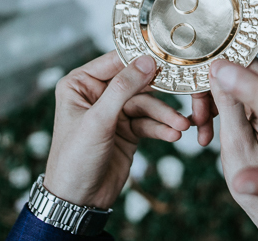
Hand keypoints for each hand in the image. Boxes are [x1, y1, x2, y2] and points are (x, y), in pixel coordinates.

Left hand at [44, 52, 190, 208]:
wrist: (77, 201)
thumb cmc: (74, 159)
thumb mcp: (98, 121)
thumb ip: (122, 89)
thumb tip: (146, 61)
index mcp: (80, 84)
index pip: (115, 61)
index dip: (140, 58)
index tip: (167, 56)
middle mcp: (97, 94)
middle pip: (136, 83)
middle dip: (159, 94)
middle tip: (183, 93)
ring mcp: (113, 113)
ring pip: (146, 105)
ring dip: (165, 115)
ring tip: (182, 125)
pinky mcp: (127, 130)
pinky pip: (148, 123)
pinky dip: (161, 128)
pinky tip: (174, 134)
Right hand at [211, 61, 257, 238]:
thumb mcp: (237, 142)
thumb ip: (229, 103)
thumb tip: (218, 66)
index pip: (246, 61)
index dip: (217, 64)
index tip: (194, 76)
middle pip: (236, 71)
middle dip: (210, 89)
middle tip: (196, 115)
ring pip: (232, 87)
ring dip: (211, 104)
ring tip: (201, 129)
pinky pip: (234, 103)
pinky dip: (218, 115)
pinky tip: (207, 135)